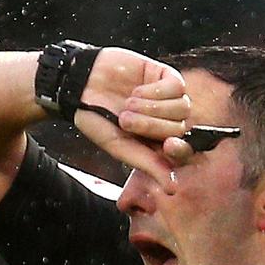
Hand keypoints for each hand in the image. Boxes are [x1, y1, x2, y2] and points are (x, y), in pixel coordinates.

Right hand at [73, 48, 193, 191]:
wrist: (80, 84)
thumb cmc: (96, 117)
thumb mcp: (118, 146)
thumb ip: (147, 164)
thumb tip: (172, 188)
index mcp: (156, 142)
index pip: (183, 151)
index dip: (180, 150)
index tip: (167, 146)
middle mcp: (166, 120)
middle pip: (180, 128)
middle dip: (151, 125)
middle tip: (124, 120)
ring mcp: (168, 98)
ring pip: (182, 107)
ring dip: (151, 108)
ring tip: (127, 104)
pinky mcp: (165, 76)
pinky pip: (177, 87)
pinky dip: (154, 91)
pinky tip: (136, 90)